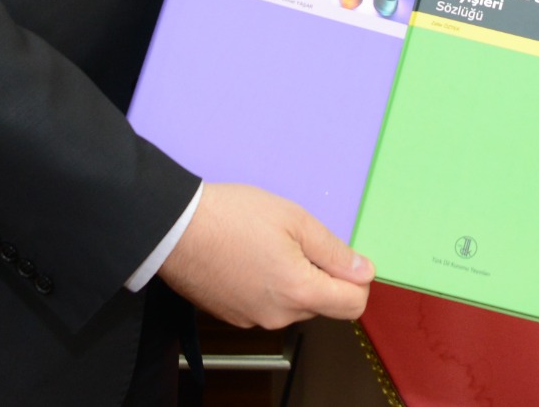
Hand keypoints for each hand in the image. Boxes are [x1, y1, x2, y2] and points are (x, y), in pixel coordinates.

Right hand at [156, 182, 373, 326]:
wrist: (174, 229)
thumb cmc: (232, 217)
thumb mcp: (294, 219)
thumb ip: (333, 250)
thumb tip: (364, 271)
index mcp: (299, 292)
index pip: (353, 305)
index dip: (357, 279)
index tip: (342, 256)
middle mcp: (279, 316)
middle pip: (323, 303)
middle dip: (320, 275)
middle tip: (296, 239)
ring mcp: (253, 320)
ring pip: (294, 304)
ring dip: (293, 280)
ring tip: (267, 245)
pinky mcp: (234, 317)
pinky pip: (267, 305)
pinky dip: (267, 286)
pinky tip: (248, 258)